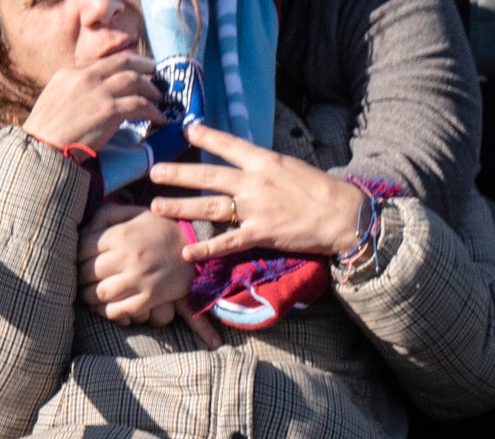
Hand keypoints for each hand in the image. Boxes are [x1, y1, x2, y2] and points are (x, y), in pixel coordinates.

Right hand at [23, 49, 167, 154]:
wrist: (42, 149)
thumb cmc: (44, 135)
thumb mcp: (53, 101)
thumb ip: (73, 94)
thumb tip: (88, 100)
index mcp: (69, 73)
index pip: (103, 63)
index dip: (123, 65)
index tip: (134, 70)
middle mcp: (86, 77)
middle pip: (123, 63)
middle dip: (143, 66)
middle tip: (155, 72)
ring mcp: (99, 92)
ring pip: (135, 82)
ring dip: (151, 90)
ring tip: (160, 98)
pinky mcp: (109, 111)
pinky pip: (139, 106)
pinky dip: (153, 111)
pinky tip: (159, 119)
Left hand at [77, 203, 196, 323]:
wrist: (197, 247)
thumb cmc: (161, 229)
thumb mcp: (135, 212)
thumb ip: (107, 215)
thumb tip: (82, 227)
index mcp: (121, 235)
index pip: (81, 249)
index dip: (75, 255)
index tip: (78, 259)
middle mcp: (127, 258)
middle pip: (86, 273)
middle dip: (79, 277)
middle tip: (81, 278)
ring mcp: (138, 280)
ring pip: (98, 295)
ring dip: (89, 296)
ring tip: (90, 292)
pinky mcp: (149, 299)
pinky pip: (117, 311)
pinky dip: (106, 311)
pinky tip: (106, 305)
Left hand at [146, 124, 371, 265]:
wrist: (341, 215)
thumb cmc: (320, 191)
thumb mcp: (291, 168)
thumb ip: (265, 167)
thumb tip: (248, 163)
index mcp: (264, 161)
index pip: (229, 145)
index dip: (206, 136)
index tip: (187, 129)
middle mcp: (255, 182)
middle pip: (208, 176)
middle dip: (178, 174)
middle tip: (153, 171)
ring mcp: (255, 209)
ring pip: (210, 206)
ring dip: (180, 206)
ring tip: (156, 206)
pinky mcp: (260, 234)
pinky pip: (228, 242)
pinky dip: (206, 249)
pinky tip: (187, 253)